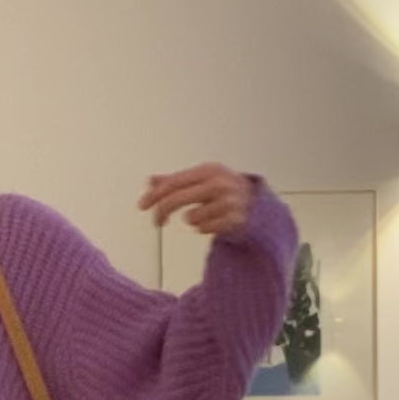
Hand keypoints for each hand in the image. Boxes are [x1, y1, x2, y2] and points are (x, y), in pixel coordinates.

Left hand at [138, 163, 253, 234]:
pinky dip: (203, 228)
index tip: (141, 206)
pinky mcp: (234, 219)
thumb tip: (149, 181)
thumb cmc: (223, 192)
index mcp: (208, 170)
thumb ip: (175, 181)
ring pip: (190, 217)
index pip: (172, 182)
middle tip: (157, 222)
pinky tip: (213, 223)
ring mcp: (228, 201)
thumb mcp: (201, 181)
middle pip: (176, 199)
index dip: (154, 195)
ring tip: (203, 216)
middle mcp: (218, 183)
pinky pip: (203, 229)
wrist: (257, 205)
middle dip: (161, 212)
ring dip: (191, 220)